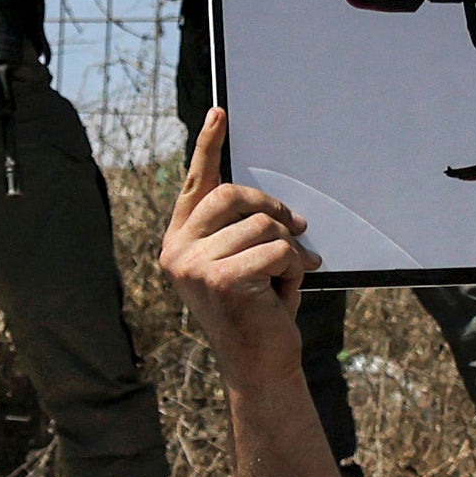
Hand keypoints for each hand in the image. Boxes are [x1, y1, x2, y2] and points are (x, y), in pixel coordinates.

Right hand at [157, 114, 314, 349]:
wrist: (258, 362)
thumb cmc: (256, 311)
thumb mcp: (245, 263)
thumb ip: (244, 231)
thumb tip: (276, 207)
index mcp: (179, 242)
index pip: (195, 185)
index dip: (209, 147)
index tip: (221, 114)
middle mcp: (177, 251)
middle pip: (233, 194)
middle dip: (273, 206)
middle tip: (299, 227)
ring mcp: (194, 266)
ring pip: (263, 224)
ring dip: (289, 248)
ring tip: (288, 275)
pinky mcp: (222, 280)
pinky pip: (278, 250)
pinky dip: (295, 267)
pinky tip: (286, 290)